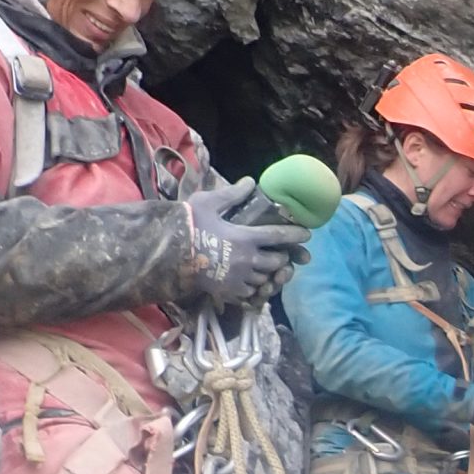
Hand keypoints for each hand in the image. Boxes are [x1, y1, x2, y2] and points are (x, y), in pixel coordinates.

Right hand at [184, 185, 308, 306]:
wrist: (166, 251)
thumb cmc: (188, 224)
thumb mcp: (208, 202)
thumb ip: (232, 194)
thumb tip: (250, 181)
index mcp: (245, 237)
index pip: (278, 236)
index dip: (295, 235)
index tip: (307, 235)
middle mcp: (247, 260)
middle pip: (276, 261)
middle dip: (281, 257)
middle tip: (278, 253)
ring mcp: (238, 278)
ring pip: (264, 279)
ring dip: (267, 273)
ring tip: (261, 266)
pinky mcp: (228, 292)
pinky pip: (249, 292)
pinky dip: (252, 287)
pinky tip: (246, 280)